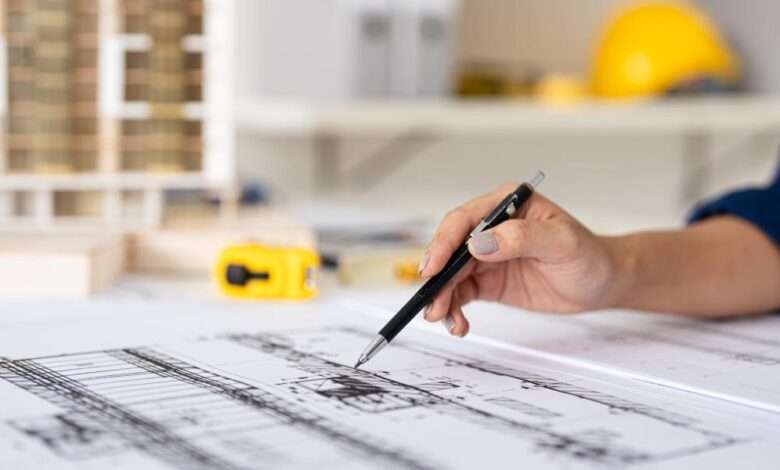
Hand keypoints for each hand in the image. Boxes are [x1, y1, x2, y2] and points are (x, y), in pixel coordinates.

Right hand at [420, 183, 621, 336]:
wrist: (602, 284)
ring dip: (442, 297)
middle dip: (438, 277)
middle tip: (433, 302)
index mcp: (506, 205)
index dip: (444, 243)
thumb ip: (521, 238)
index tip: (434, 267)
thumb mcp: (561, 243)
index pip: (464, 220)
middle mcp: (491, 228)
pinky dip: (454, 309)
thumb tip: (479, 243)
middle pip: (450, 249)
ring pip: (451, 274)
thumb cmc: (589, 255)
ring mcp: (487, 255)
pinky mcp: (487, 280)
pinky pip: (461, 293)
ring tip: (444, 319)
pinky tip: (458, 323)